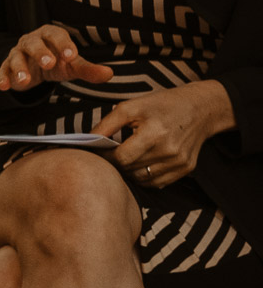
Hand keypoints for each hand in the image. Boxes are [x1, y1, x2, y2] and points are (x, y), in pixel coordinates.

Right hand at [0, 24, 112, 91]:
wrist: (35, 66)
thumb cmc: (57, 60)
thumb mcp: (72, 65)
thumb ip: (88, 69)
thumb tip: (109, 74)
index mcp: (50, 35)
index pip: (56, 35)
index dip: (63, 44)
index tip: (71, 56)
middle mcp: (31, 41)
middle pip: (33, 43)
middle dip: (40, 53)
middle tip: (49, 64)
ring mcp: (17, 53)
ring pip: (16, 57)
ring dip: (20, 68)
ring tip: (26, 80)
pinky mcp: (6, 67)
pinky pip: (2, 70)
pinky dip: (2, 78)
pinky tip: (5, 86)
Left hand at [94, 81, 236, 188]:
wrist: (201, 108)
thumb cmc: (162, 104)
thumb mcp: (131, 106)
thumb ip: (106, 124)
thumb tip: (87, 140)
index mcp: (155, 133)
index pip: (121, 158)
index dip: (105, 157)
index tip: (97, 152)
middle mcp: (169, 151)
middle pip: (130, 169)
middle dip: (115, 164)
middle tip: (109, 154)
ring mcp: (179, 162)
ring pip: (141, 178)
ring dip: (129, 171)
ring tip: (125, 157)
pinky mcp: (186, 169)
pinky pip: (156, 182)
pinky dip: (144, 176)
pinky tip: (141, 163)